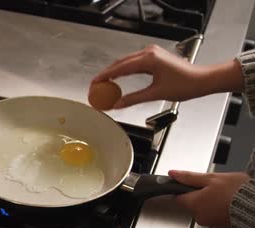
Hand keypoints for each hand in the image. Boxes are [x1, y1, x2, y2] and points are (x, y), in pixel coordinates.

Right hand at [91, 45, 243, 108]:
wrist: (202, 80)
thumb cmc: (185, 84)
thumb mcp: (156, 94)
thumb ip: (134, 99)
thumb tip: (118, 104)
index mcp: (148, 59)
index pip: (119, 67)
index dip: (104, 76)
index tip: (94, 84)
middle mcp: (149, 53)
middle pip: (120, 63)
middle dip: (106, 75)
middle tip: (95, 87)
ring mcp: (151, 53)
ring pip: (125, 62)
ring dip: (114, 73)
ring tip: (104, 85)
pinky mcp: (154, 57)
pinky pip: (133, 62)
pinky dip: (123, 71)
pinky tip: (118, 79)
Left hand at [169, 170, 249, 227]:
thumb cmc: (236, 191)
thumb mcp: (212, 178)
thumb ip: (190, 177)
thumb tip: (172, 174)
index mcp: (194, 204)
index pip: (179, 198)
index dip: (184, 190)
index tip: (192, 185)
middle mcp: (199, 217)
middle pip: (192, 205)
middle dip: (200, 196)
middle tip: (214, 188)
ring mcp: (211, 224)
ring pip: (204, 212)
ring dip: (211, 204)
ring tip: (224, 196)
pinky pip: (215, 218)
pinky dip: (220, 212)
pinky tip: (228, 205)